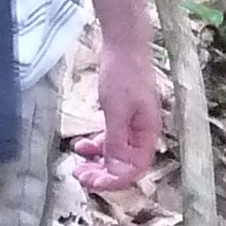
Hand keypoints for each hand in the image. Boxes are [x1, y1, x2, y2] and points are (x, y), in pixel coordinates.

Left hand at [76, 29, 164, 189]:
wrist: (123, 43)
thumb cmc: (124, 73)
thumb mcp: (116, 111)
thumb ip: (116, 142)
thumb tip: (117, 171)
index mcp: (147, 133)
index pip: (134, 169)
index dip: (113, 181)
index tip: (91, 182)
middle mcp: (142, 132)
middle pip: (124, 165)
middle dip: (102, 173)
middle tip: (79, 175)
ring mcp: (132, 124)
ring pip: (115, 154)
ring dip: (97, 161)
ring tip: (77, 163)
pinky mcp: (121, 115)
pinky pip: (110, 140)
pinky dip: (96, 146)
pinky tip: (82, 144)